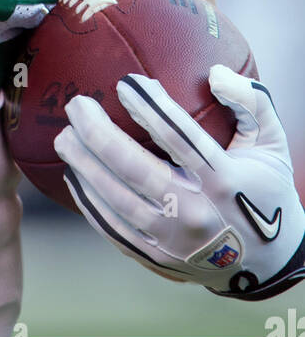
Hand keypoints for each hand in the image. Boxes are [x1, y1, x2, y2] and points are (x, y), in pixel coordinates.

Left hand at [53, 65, 304, 299]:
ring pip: (118, 201)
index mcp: (225, 180)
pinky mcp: (158, 259)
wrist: (269, 264)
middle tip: (75, 106)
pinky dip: (89, 202)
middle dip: (99, 135)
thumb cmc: (264, 188)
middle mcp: (197, 213)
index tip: (124, 82)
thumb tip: (214, 72)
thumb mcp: (271, 143)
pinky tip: (73, 176)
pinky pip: (114, 229)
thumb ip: (251, 101)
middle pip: (137, 169)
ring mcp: (174, 241)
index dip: (149, 108)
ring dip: (84, 166)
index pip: (180, 138)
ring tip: (63, 137)